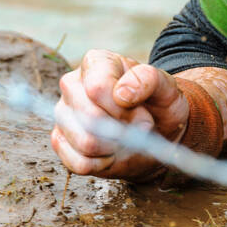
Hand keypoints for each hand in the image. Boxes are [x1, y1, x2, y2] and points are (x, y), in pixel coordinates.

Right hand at [50, 49, 192, 180]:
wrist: (157, 130)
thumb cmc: (158, 103)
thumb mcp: (165, 86)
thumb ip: (148, 79)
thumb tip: (122, 94)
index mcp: (96, 63)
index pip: (97, 88)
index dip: (123, 109)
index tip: (143, 112)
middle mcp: (72, 85)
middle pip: (90, 118)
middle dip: (123, 130)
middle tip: (140, 126)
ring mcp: (63, 114)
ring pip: (85, 142)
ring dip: (115, 147)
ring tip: (126, 137)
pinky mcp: (60, 141)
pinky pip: (78, 163)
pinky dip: (102, 163)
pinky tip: (112, 152)